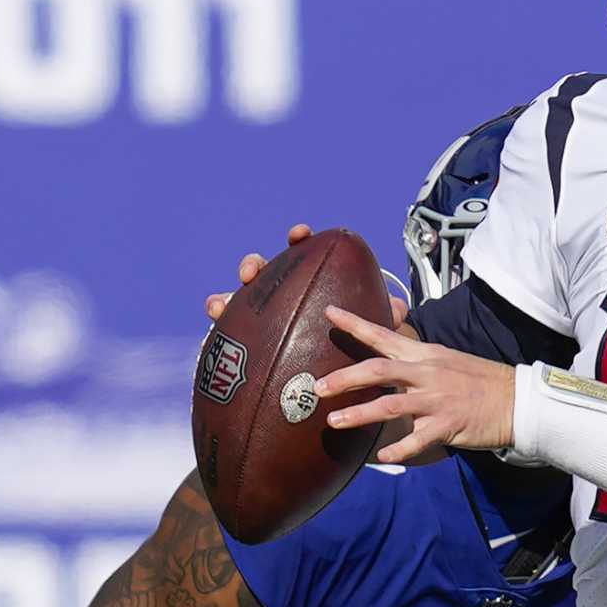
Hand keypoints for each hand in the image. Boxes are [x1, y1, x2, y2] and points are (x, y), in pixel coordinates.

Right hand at [203, 224, 408, 330]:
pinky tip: (207, 346)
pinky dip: (215, 340)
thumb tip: (399, 309)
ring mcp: (261, 318)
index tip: (300, 234)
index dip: (298, 240)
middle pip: (262, 274)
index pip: (301, 254)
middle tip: (251, 271)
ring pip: (237, 304)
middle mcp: (280, 296)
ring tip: (217, 305)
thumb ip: (384, 317)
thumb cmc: (351, 340)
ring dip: (224, 300)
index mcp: (308, 283)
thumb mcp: (370, 328)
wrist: (334, 371)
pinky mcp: (249, 345)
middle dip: (253, 266)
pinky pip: (228, 341)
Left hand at [316, 307, 515, 461]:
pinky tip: (380, 456)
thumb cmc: (480, 380)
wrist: (516, 400)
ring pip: (391, 406)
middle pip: (378, 371)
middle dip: (345, 377)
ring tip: (335, 422)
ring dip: (360, 414)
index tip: (328, 313)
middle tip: (318, 386)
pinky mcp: (447, 425)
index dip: (355, 324)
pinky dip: (398, 448)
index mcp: (425, 356)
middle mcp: (427, 374)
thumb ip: (415, 353)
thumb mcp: (447, 358)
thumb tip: (391, 341)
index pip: (384, 335)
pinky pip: (417, 440)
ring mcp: (436, 400)